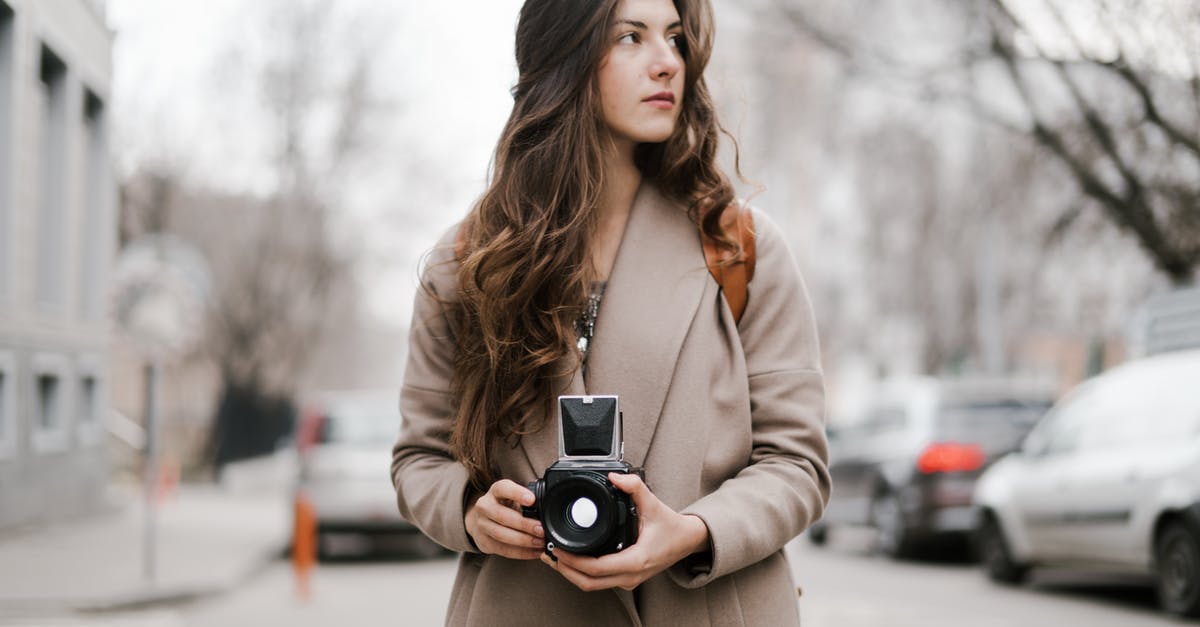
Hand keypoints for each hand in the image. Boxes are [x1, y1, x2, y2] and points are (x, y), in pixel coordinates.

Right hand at [465, 479, 545, 559]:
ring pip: (501, 534)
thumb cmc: (504, 506)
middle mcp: (484, 506)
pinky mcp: (484, 542)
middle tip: (541, 530)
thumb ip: (527, 500)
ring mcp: (481, 525)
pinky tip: (534, 552)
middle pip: (502, 515)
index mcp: (495, 491)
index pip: (503, 488)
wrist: (483, 520)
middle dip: (524, 524)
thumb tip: (547, 506)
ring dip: (523, 540)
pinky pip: (502, 549)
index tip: (532, 500)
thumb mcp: (513, 497)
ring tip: (539, 542)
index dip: (517, 493)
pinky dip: (521, 552)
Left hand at [540, 472, 708, 590]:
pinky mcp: (625, 579)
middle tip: (548, 552)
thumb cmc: (672, 527)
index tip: (557, 548)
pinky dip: (580, 574)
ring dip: (570, 574)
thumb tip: (615, 476)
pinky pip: (598, 582)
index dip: (573, 560)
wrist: (687, 541)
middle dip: (564, 569)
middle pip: (588, 582)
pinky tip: (570, 562)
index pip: (596, 568)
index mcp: (636, 560)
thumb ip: (634, 487)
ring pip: (591, 585)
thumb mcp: (654, 504)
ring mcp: (628, 580)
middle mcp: (630, 575)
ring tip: (553, 557)